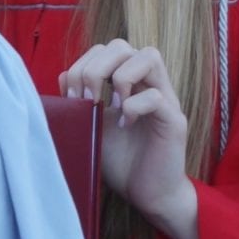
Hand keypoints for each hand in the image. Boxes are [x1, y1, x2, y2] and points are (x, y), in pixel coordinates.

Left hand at [59, 39, 196, 238]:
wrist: (145, 193)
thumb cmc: (118, 159)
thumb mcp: (89, 123)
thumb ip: (78, 100)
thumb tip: (64, 75)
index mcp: (126, 81)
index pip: (103, 49)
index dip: (82, 65)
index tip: (72, 97)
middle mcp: (147, 83)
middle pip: (121, 45)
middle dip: (95, 68)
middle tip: (87, 99)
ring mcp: (164, 98)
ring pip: (148, 56)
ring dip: (119, 77)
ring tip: (108, 105)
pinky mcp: (174, 120)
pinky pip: (156, 96)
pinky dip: (133, 107)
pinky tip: (125, 125)